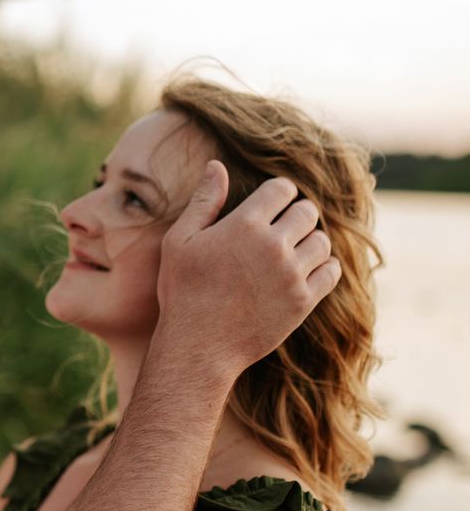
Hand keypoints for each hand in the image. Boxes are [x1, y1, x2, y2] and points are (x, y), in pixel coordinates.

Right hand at [156, 161, 339, 377]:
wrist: (198, 346)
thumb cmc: (183, 291)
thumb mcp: (180, 241)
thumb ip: (203, 201)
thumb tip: (217, 165)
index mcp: (244, 225)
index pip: (283, 189)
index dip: (278, 194)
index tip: (271, 206)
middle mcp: (273, 246)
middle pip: (307, 212)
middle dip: (296, 215)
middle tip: (282, 230)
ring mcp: (291, 275)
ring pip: (322, 241)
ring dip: (310, 241)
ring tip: (292, 252)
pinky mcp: (302, 301)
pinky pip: (331, 272)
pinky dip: (324, 268)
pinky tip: (305, 272)